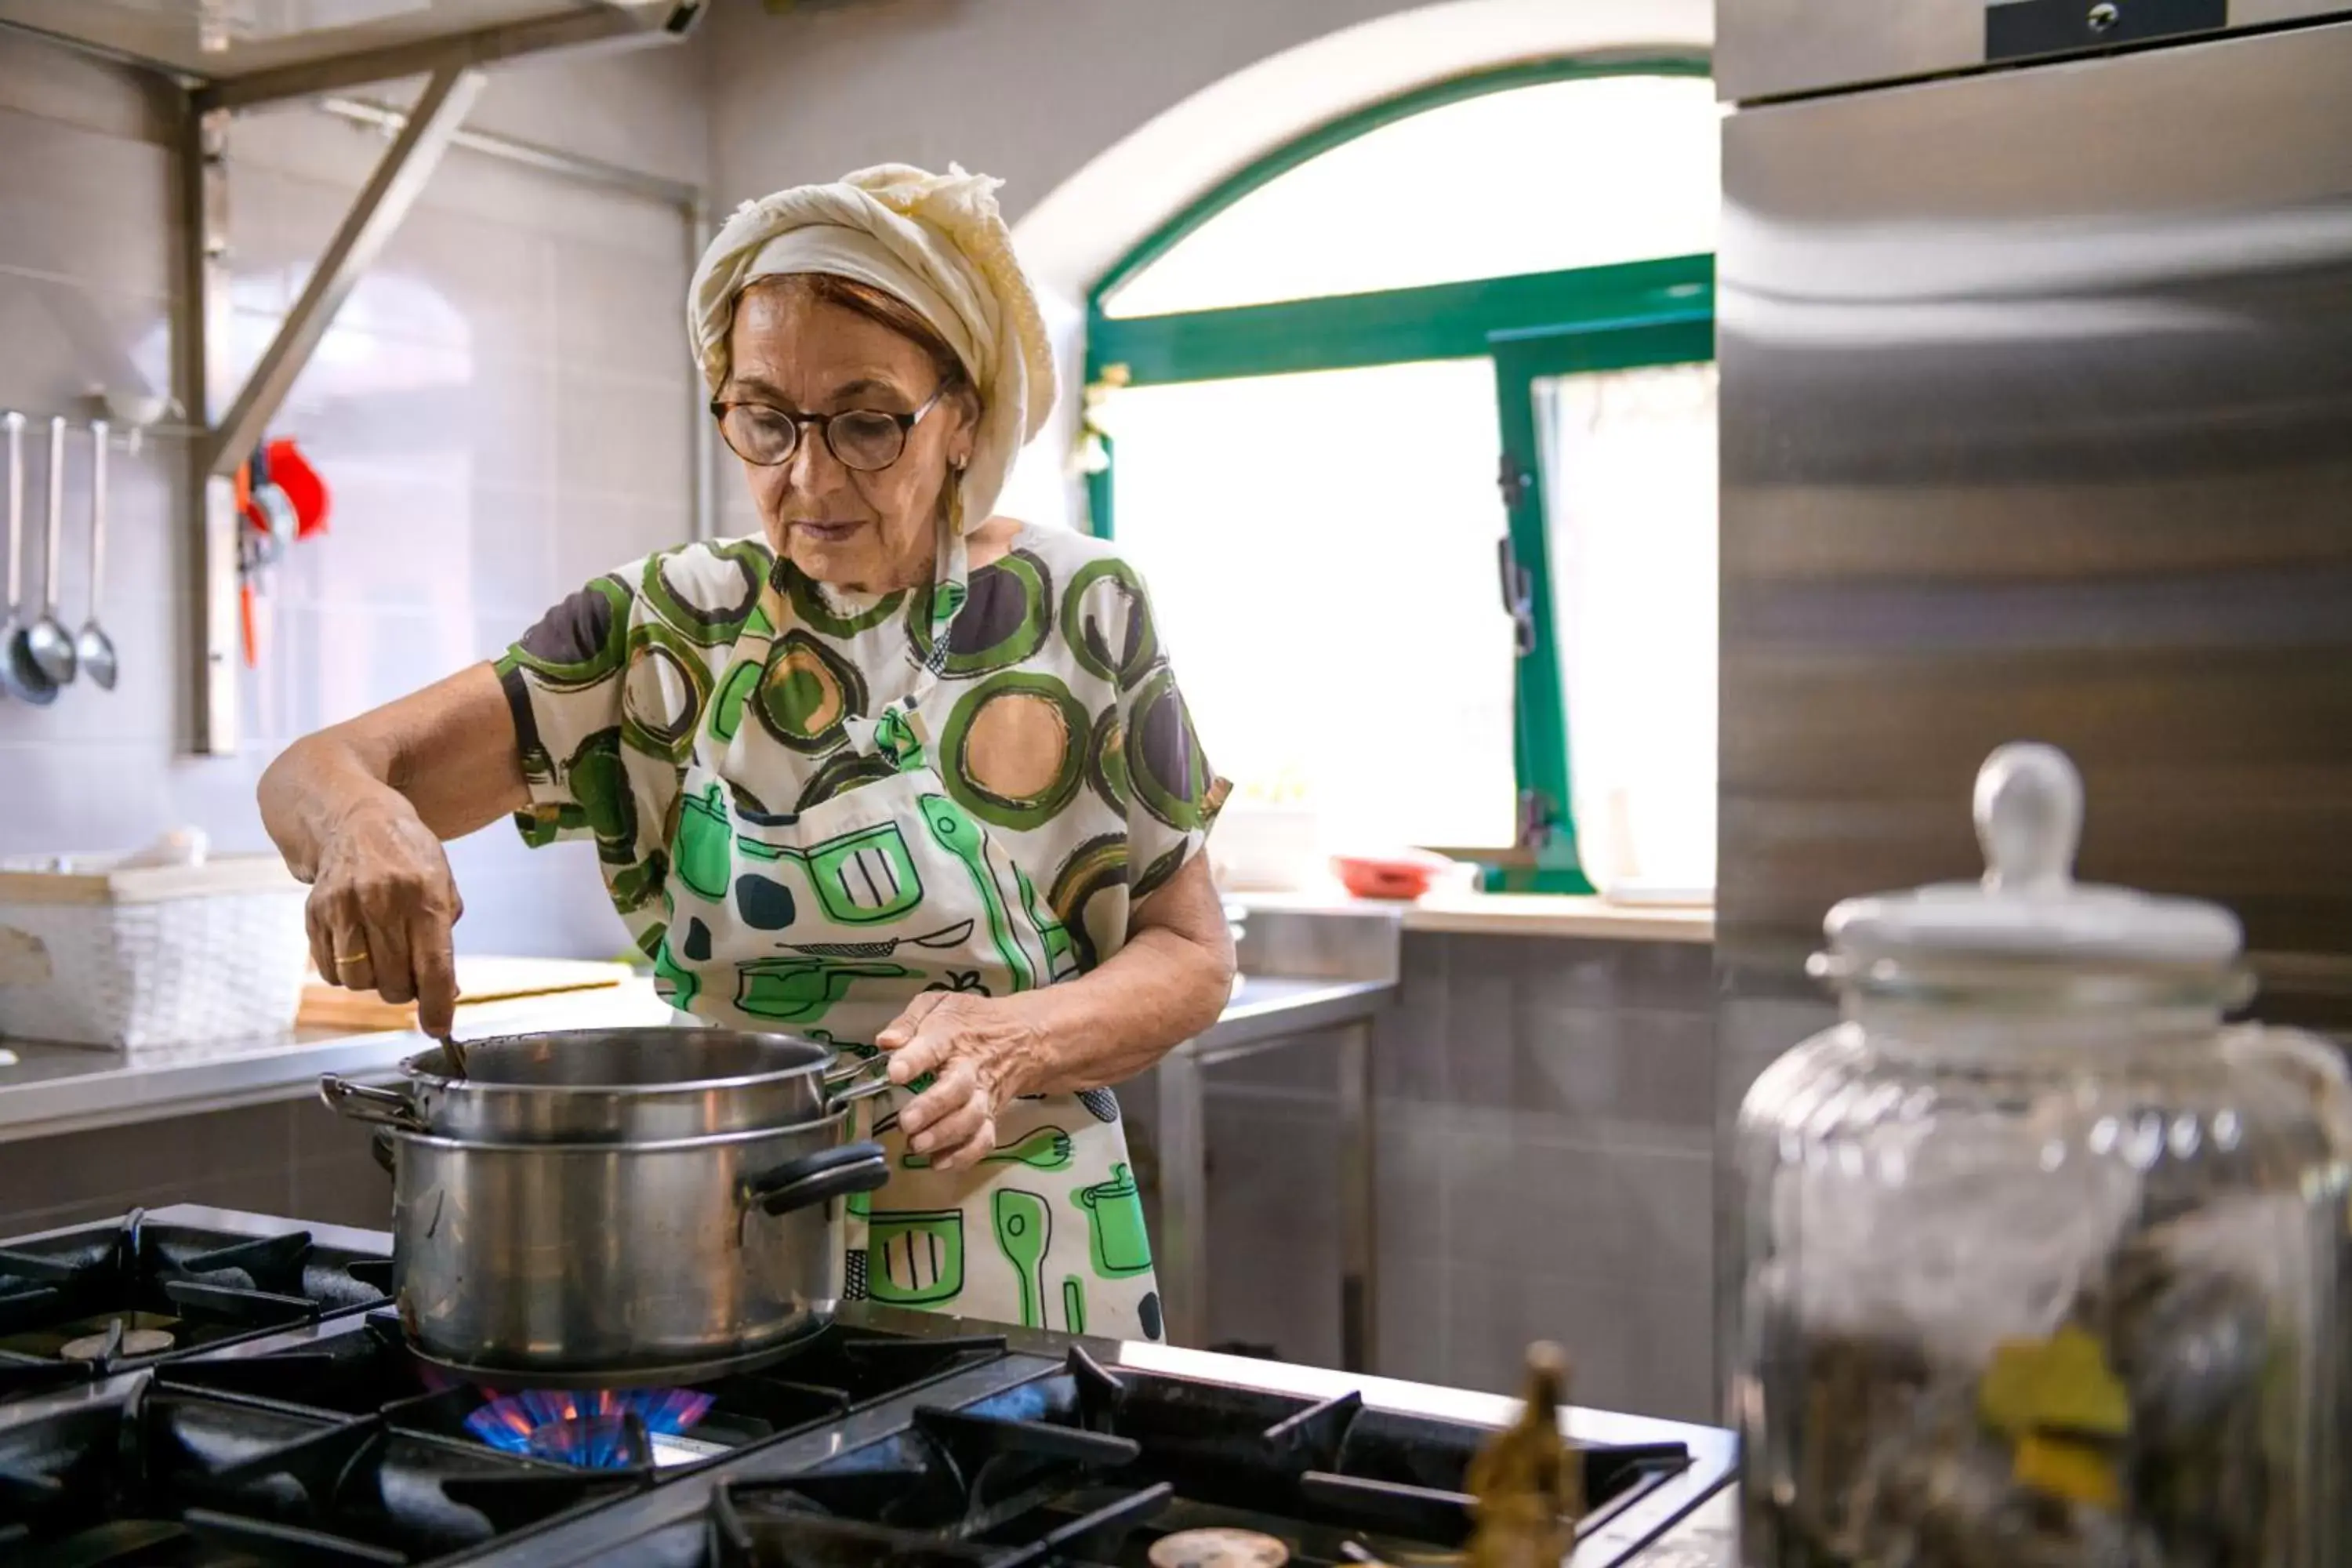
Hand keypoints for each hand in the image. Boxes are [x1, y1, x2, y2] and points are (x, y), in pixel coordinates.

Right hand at [305, 797, 462, 1034]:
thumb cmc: (407, 855)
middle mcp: (382, 901)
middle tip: (412, 976)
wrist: (355, 819)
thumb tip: (447, 993)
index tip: (440, 1027)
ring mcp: (343, 907)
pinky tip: (359, 948)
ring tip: (384, 957)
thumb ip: (445, 939)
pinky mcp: (315, 914)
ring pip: (360, 982)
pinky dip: (347, 972)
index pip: (434, 965)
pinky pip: (331, 970)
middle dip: (408, 992)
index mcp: (424, 894)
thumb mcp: (443, 884)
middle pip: (395, 982)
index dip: (438, 1005)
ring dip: (376, 982)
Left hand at [877, 993, 1045, 1170]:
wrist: (1021, 1037)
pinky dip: (964, 1156)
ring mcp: (984, 1095)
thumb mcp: (938, 1004)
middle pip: (957, 1089)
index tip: (895, 1073)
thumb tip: (886, 1041)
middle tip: (905, 1123)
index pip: (933, 1046)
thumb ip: (908, 1021)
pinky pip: (984, 1140)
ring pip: (970, 1119)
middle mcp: (970, 1068)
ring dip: (944, 1136)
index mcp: (951, 1036)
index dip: (913, 1060)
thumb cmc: (968, 1021)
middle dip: (932, 1108)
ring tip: (916, 1145)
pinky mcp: (991, 1116)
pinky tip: (939, 1163)